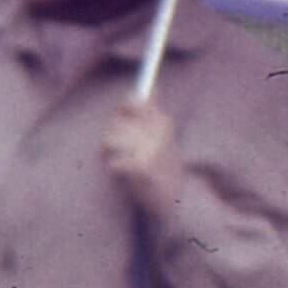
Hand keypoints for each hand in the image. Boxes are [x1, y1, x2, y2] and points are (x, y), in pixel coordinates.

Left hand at [99, 96, 187, 214]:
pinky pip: (112, 163)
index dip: (123, 106)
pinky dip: (115, 171)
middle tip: (116, 149)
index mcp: (163, 122)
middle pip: (116, 123)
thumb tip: (151, 87)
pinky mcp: (140, 168)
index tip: (121, 114)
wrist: (178, 201)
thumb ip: (153, 112)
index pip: (134, 100)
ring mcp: (148, 149)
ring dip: (109, 154)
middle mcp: (156, 132)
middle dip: (112, 137)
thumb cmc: (165, 167)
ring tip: (121, 163)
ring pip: (109, 140)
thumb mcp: (164, 136)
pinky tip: (126, 177)